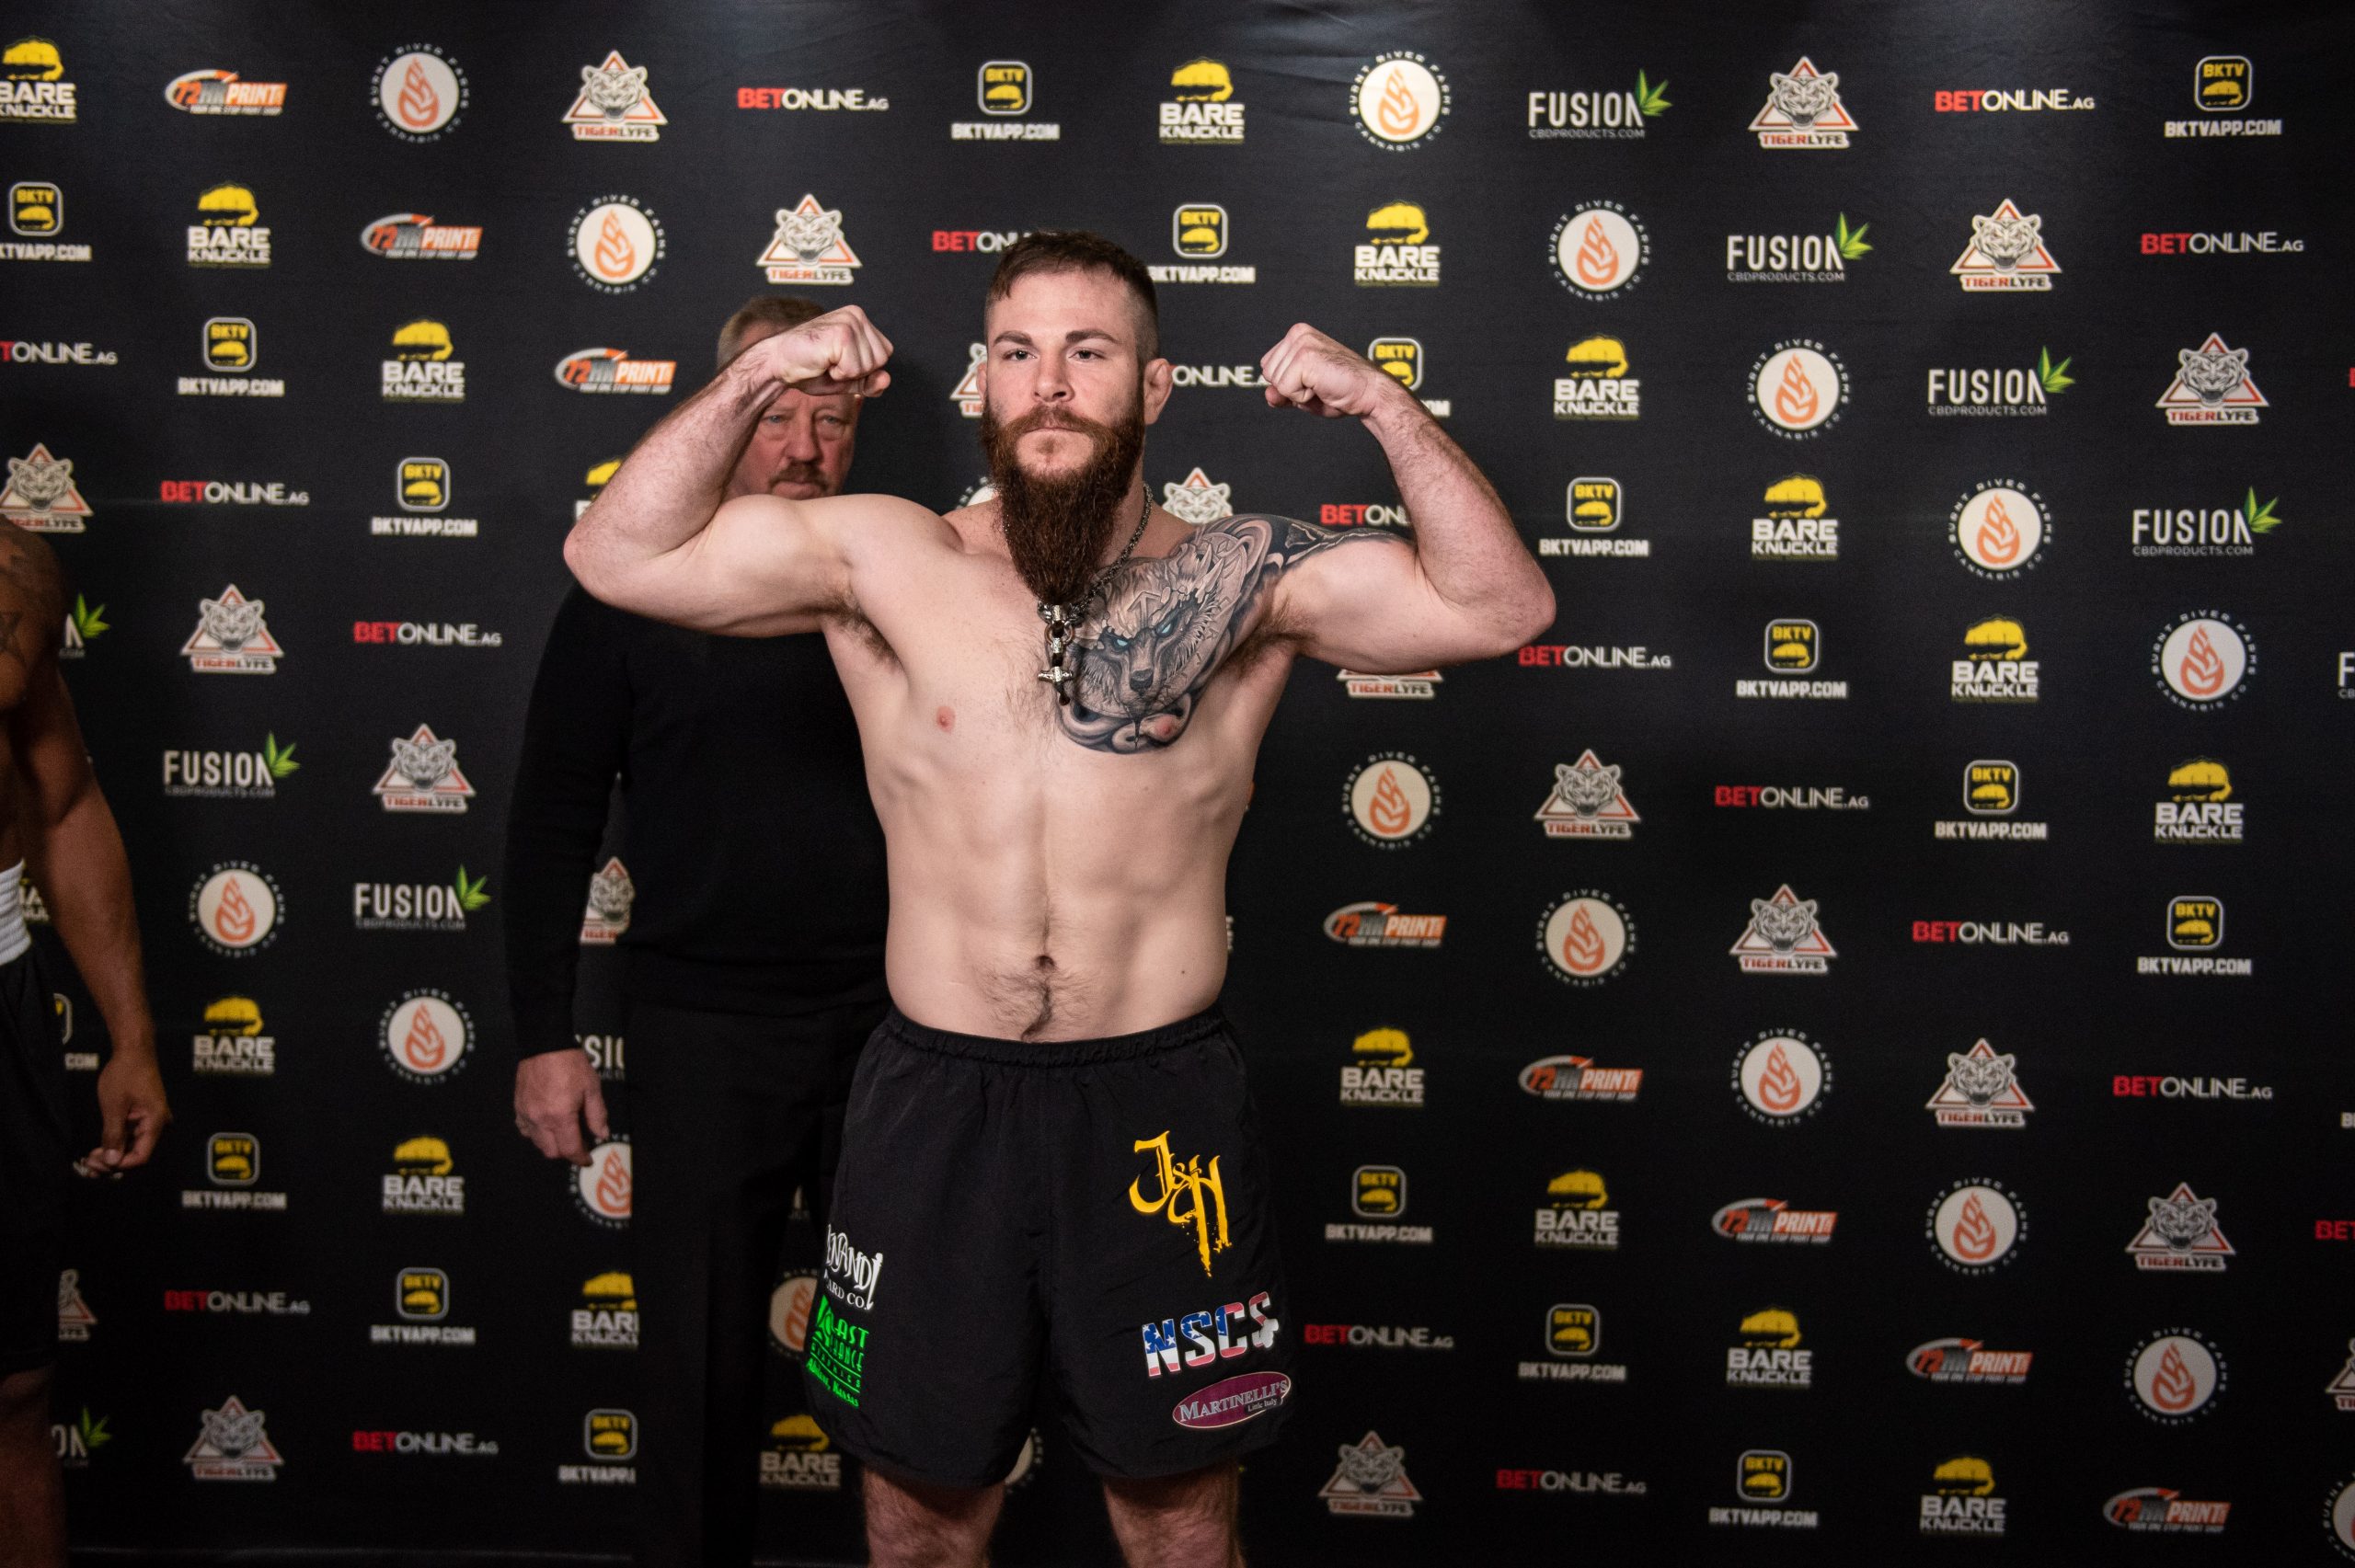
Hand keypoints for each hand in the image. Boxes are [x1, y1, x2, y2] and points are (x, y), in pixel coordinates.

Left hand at [85, 1049, 167, 1174]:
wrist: (134, 1051)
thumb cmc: (125, 1075)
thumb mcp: (114, 1107)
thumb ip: (114, 1136)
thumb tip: (112, 1162)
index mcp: (155, 1122)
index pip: (141, 1156)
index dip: (120, 1165)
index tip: (98, 1166)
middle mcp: (157, 1124)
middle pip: (137, 1154)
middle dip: (113, 1162)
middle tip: (89, 1165)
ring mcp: (150, 1121)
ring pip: (132, 1147)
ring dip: (113, 1155)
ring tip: (90, 1159)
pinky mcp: (143, 1117)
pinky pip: (131, 1137)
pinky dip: (116, 1144)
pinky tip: (99, 1149)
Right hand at [515, 1049, 608, 1166]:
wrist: (545, 1045)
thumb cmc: (570, 1064)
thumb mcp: (591, 1088)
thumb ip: (597, 1115)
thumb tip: (601, 1134)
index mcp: (560, 1117)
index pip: (569, 1149)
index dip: (580, 1158)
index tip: (587, 1159)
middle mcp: (540, 1119)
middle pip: (551, 1151)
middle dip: (566, 1152)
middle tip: (578, 1143)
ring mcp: (526, 1114)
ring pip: (537, 1143)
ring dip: (551, 1143)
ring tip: (563, 1132)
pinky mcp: (518, 1106)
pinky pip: (525, 1129)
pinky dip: (535, 1132)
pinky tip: (546, 1124)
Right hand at [758, 305, 893, 396]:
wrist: (779, 364)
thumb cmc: (809, 368)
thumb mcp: (847, 379)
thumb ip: (869, 381)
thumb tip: (886, 379)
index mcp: (859, 319)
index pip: (885, 353)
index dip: (864, 368)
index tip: (840, 362)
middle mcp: (856, 315)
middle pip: (881, 359)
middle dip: (857, 371)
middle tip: (831, 362)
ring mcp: (850, 322)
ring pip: (870, 365)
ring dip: (846, 373)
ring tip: (826, 360)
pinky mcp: (842, 334)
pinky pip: (855, 369)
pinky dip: (839, 374)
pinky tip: (823, 361)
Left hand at [1259, 323, 1407, 419]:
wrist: (1369, 393)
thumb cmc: (1341, 391)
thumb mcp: (1303, 393)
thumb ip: (1281, 393)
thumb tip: (1269, 394)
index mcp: (1297, 335)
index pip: (1268, 367)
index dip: (1286, 384)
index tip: (1312, 382)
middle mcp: (1298, 334)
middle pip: (1268, 374)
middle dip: (1290, 389)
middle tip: (1319, 385)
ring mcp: (1302, 343)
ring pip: (1275, 382)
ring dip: (1298, 393)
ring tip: (1322, 385)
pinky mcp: (1306, 357)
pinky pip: (1285, 390)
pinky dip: (1303, 398)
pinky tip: (1322, 388)